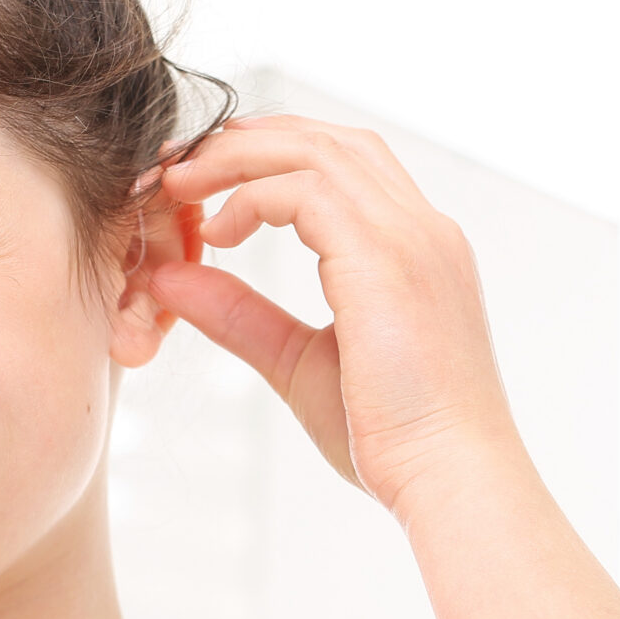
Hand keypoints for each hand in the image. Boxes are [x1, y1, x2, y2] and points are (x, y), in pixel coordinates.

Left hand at [148, 115, 520, 515]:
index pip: (346, 163)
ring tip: (180, 183)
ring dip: (238, 158)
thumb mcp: (299, 361)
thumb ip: (240, 314)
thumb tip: (170, 276)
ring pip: (315, 150)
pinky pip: (306, 192)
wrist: (449, 479)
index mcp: (414, 250)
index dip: (271, 156)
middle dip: (247, 141)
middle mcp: (421, 229)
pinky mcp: (387, 260)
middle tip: (179, 164)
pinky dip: (252, 197)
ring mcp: (411, 237)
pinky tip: (218, 231)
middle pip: (329, 139)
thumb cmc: (391, 438)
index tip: (207, 180)